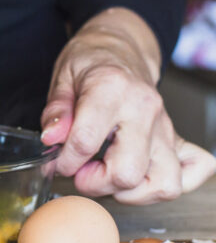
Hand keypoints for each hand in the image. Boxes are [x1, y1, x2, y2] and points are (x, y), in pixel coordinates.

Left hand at [40, 8, 215, 204]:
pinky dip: (167, 186)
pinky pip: (191, 174)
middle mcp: (144, 108)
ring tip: (107, 176)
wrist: (120, 49)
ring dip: (130, 193)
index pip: (86, 140)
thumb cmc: (90, 62)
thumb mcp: (62, 76)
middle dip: (95, 182)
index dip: (65, 160)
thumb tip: (51, 139)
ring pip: (163, 184)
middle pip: (127, 172)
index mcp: (111, 88)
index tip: (58, 160)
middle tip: (80, 171)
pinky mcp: (177, 138)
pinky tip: (140, 180)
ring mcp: (165, 126)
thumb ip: (56, 111)